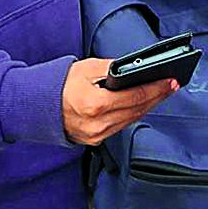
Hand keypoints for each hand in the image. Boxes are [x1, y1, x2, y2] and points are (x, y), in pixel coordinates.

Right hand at [61, 58, 178, 144]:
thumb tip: (133, 68)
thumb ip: (112, 68)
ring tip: (160, 94)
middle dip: (156, 97)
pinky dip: (133, 115)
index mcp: (94, 104)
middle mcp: (97, 124)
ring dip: (147, 107)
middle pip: (136, 111)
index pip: (134, 97)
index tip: (169, 81)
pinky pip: (121, 127)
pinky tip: (142, 105)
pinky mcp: (94, 140)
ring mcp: (96, 135)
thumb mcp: (86, 68)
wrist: (36, 107)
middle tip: (171, 86)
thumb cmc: (58, 85)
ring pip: (131, 121)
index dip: (155, 89)